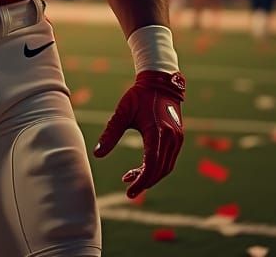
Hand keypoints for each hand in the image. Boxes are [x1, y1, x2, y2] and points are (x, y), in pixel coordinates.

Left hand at [92, 70, 184, 197]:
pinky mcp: (178, 138)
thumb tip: (97, 154)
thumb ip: (110, 133)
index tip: (129, 192)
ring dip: (150, 176)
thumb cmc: (138, 96)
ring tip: (131, 177)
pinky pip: (168, 159)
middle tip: (128, 189)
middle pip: (159, 170)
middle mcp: (171, 138)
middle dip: (144, 182)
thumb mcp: (122, 112)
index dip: (141, 181)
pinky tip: (142, 167)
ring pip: (165, 167)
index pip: (151, 165)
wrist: (160, 82)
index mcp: (157, 132)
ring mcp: (177, 139)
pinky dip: (156, 167)